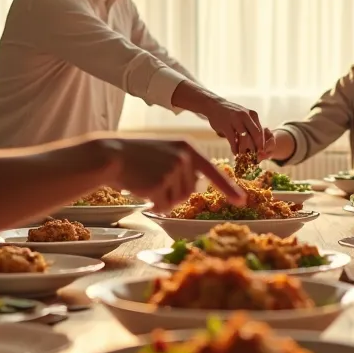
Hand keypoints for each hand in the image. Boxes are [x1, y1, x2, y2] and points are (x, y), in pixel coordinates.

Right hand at [102, 136, 247, 212]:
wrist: (112, 155)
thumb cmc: (137, 156)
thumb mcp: (165, 152)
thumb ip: (184, 165)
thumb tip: (197, 186)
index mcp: (187, 147)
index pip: (212, 171)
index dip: (227, 188)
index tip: (241, 201)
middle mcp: (184, 157)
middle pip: (191, 190)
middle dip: (175, 193)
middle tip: (155, 182)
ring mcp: (173, 170)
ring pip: (178, 199)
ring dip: (164, 199)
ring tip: (147, 183)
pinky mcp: (161, 183)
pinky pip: (165, 205)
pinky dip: (155, 204)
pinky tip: (142, 191)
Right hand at [203, 99, 268, 158]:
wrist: (214, 105)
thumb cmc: (230, 114)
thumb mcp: (243, 117)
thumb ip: (250, 128)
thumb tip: (256, 144)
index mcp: (252, 115)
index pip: (260, 131)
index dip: (262, 143)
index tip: (261, 152)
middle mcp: (246, 116)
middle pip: (256, 135)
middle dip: (256, 148)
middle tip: (254, 157)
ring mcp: (236, 120)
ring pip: (245, 138)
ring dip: (245, 149)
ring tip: (244, 157)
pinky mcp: (226, 125)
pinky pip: (233, 140)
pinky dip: (235, 148)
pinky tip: (235, 153)